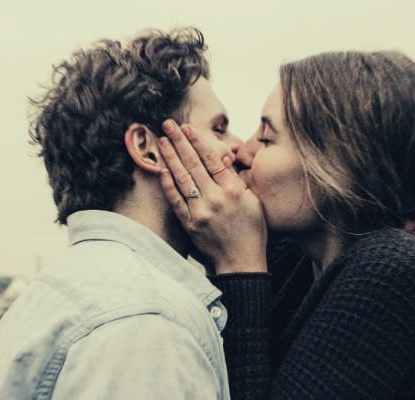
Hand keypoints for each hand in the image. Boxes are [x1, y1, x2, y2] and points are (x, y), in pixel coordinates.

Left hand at [158, 119, 267, 274]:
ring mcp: (200, 211)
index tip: (187, 127)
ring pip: (182, 178)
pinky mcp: (189, 224)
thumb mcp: (253, 201)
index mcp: (233, 190)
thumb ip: (237, 179)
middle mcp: (215, 198)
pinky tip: (161, 168)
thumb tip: (225, 158)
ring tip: (161, 141)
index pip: (212, 159)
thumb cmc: (252, 231)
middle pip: (193, 163)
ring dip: (170, 157)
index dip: (198, 141)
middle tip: (168, 124)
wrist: (241, 262)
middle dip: (179, 141)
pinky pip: (175, 199)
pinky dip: (167, 183)